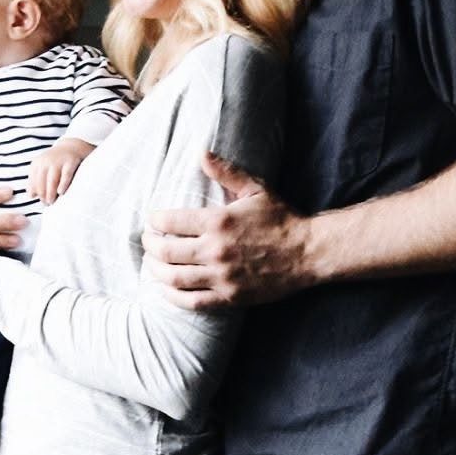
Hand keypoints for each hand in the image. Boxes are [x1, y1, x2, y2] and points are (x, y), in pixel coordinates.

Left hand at [28, 135, 93, 203]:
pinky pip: (66, 174)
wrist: (72, 146)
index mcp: (37, 163)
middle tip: (47, 204)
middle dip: (43, 194)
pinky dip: (63, 184)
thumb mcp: (43, 168)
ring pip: (52, 179)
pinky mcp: (71, 161)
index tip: (39, 200)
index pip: (33, 181)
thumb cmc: (56, 162)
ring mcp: (59, 160)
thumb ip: (36, 180)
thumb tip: (31, 195)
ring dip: (50, 192)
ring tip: (51, 202)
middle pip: (41, 181)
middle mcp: (46, 161)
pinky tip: (61, 192)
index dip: (35, 192)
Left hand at [142, 153, 313, 309]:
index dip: (154, 220)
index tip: (152, 220)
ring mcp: (222, 277)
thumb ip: (225, 172)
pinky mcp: (229, 297)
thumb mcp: (255, 190)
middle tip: (147, 240)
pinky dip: (172, 296)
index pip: (170, 221)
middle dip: (149, 245)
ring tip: (151, 263)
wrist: (308, 253)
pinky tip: (166, 289)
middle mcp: (216, 250)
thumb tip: (199, 153)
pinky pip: (191, 302)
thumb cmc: (281, 219)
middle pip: (166, 251)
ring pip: (173, 277)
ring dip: (155, 270)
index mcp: (219, 221)